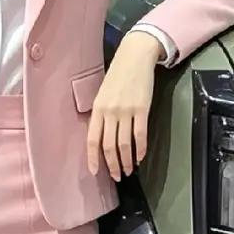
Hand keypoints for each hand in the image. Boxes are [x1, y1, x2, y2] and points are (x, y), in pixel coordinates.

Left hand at [86, 32, 161, 180]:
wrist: (134, 57)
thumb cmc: (117, 76)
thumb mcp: (102, 94)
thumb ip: (101, 115)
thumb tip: (102, 138)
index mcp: (97, 109)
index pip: (92, 140)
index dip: (93, 159)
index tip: (96, 173)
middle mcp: (109, 112)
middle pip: (109, 146)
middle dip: (113, 165)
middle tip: (117, 176)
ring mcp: (126, 111)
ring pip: (124, 144)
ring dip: (127, 161)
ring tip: (129, 170)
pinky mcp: (142, 109)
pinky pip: (140, 135)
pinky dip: (140, 149)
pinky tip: (140, 157)